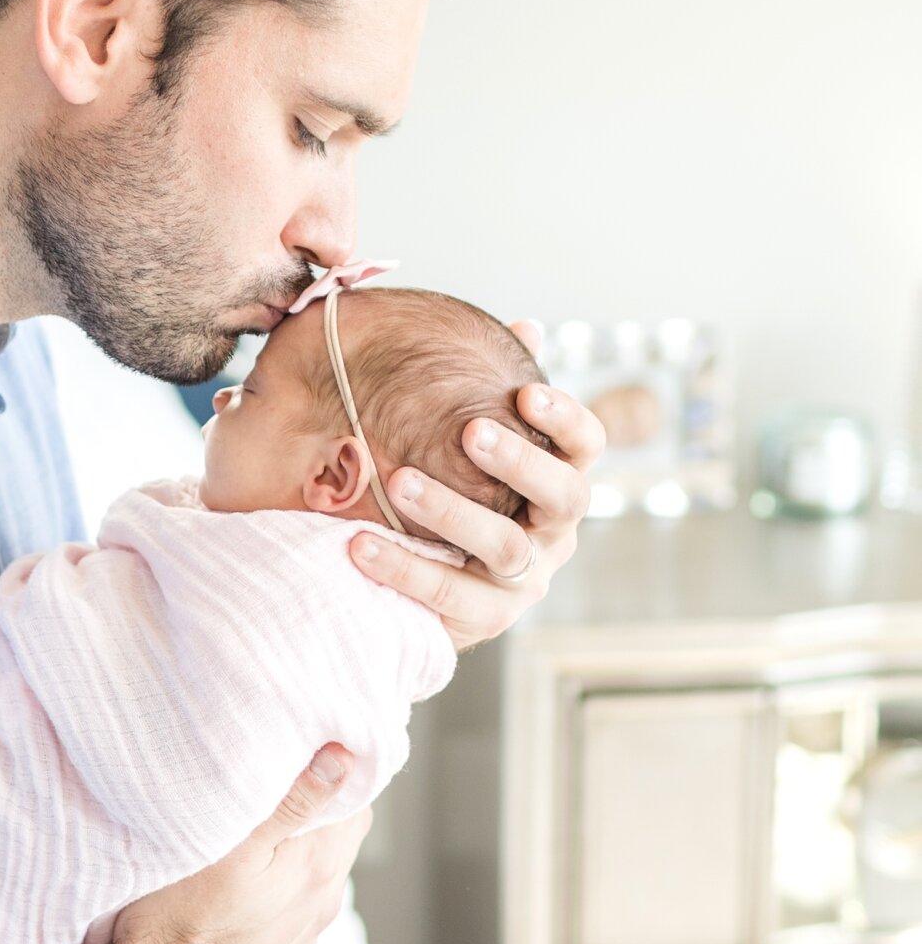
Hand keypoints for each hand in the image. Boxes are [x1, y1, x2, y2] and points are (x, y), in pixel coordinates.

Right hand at [111, 749, 370, 943]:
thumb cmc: (175, 921)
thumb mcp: (229, 846)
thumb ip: (292, 802)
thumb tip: (343, 759)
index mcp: (318, 870)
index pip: (357, 803)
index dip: (338, 773)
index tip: (308, 750)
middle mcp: (322, 905)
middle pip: (340, 837)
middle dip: (319, 806)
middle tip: (276, 778)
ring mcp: (303, 936)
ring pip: (317, 873)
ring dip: (299, 847)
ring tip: (257, 829)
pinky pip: (296, 906)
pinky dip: (282, 884)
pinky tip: (245, 882)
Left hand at [348, 321, 604, 649]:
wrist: (433, 581)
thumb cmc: (464, 491)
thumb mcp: (478, 442)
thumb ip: (497, 390)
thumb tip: (525, 326)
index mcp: (559, 481)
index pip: (587, 446)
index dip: (566, 419)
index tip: (526, 390)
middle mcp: (554, 531)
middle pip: (562, 496)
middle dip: (518, 461)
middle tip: (470, 431)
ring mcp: (526, 579)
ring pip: (506, 547)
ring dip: (453, 511)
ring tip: (399, 482)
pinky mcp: (487, 617)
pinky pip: (450, 594)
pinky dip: (404, 567)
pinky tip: (357, 543)